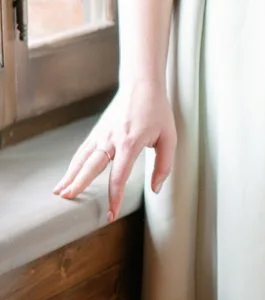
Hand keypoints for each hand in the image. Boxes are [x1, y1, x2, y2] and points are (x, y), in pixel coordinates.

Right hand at [55, 77, 176, 219]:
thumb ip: (164, 166)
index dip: (114, 197)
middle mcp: (111, 139)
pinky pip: (83, 151)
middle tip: (67, 200)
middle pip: (91, 166)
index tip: (111, 214)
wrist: (141, 85)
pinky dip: (73, 165)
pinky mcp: (97, 132)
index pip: (119, 176)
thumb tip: (155, 189)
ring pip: (82, 159)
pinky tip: (67, 177)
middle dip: (79, 184)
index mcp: (130, 143)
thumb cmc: (158, 112)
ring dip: (69, 176)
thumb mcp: (169, 139)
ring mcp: (101, 134)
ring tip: (59, 193)